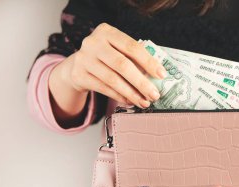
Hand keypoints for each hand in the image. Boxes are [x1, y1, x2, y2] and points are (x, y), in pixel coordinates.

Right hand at [51, 23, 166, 108]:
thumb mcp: (116, 50)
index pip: (132, 46)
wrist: (76, 66)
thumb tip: (156, 78)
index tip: (162, 75)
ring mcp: (84, 59)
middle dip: (141, 82)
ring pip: (113, 80)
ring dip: (132, 93)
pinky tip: (130, 101)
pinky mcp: (78, 75)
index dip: (149, 61)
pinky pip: (104, 89)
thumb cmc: (105, 57)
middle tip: (154, 94)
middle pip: (122, 65)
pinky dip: (119, 96)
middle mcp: (93, 43)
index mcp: (106, 31)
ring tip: (144, 102)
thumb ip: (133, 58)